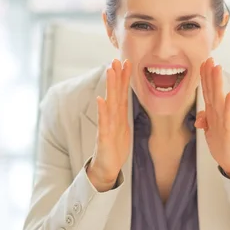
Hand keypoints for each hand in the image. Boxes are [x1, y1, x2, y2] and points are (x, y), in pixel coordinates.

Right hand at [87, 59, 131, 190]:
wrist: (106, 169)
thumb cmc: (114, 149)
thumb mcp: (122, 130)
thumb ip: (122, 115)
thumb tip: (124, 101)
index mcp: (118, 117)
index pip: (121, 94)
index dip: (124, 79)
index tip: (127, 63)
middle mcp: (111, 119)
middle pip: (115, 94)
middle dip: (116, 77)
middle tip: (116, 60)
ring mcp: (107, 127)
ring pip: (109, 104)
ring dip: (110, 87)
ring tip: (110, 71)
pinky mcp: (104, 138)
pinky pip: (103, 123)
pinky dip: (102, 111)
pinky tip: (101, 100)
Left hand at [195, 58, 229, 179]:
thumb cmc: (224, 146)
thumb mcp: (210, 134)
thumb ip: (206, 123)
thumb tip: (199, 119)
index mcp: (214, 114)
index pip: (208, 92)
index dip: (205, 78)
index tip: (203, 62)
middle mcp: (220, 115)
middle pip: (213, 91)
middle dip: (211, 75)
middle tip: (210, 58)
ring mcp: (225, 122)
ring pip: (220, 100)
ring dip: (218, 84)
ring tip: (218, 68)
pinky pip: (228, 117)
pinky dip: (229, 106)